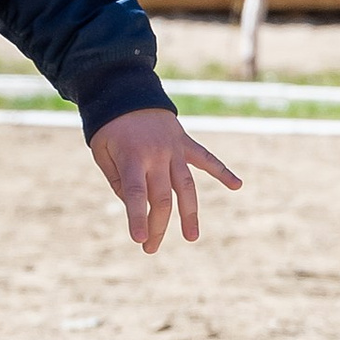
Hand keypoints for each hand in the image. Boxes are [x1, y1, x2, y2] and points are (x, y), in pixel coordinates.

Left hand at [89, 106, 239, 250]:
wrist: (126, 91)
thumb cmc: (109, 128)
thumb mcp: (102, 152)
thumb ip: (119, 181)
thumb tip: (136, 205)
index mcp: (132, 157)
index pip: (136, 195)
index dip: (138, 218)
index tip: (140, 240)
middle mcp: (157, 154)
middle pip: (164, 197)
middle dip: (158, 226)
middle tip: (150, 248)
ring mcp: (174, 148)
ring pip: (186, 186)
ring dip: (190, 213)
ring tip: (192, 237)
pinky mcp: (185, 142)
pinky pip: (206, 158)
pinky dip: (222, 171)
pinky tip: (237, 185)